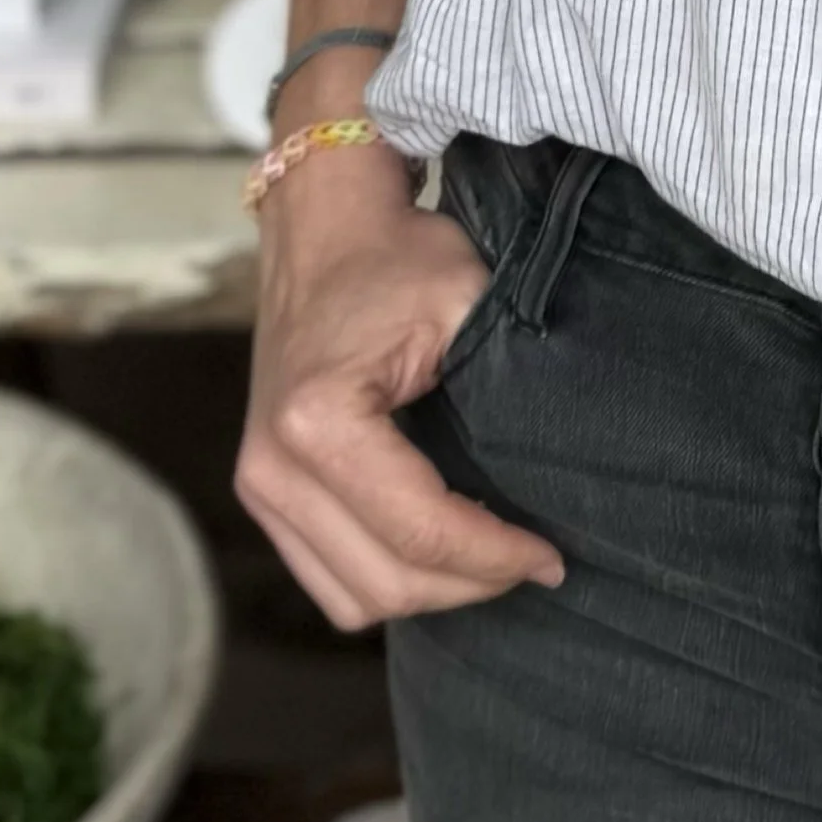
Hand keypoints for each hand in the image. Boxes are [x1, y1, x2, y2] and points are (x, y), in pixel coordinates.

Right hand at [235, 140, 565, 632]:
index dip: (496, 557)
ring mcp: (257, 483)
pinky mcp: (260, 490)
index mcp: (318, 422)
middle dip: (471, 583)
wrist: (324, 223)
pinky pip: (327, 577)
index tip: (553, 557)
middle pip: (385, 582)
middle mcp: (271, 464)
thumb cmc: (399, 254)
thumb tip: (565, 481)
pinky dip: (389, 576)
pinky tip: (441, 543)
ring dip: (430, 591)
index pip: (420, 531)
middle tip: (534, 560)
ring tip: (491, 556)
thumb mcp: (468, 303)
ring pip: (353, 598)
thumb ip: (506, 389)